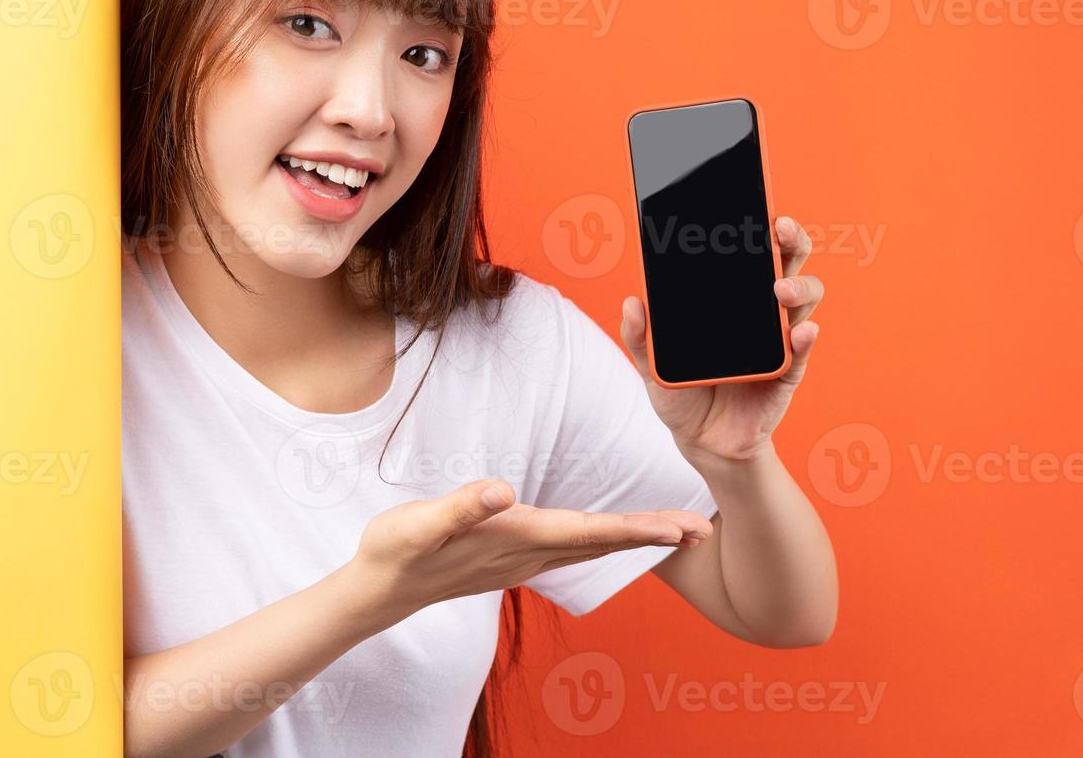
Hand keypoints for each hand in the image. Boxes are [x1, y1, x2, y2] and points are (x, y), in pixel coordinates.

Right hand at [346, 478, 712, 619]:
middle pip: (603, 544)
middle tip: (703, 528)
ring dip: (633, 538)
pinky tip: (608, 535)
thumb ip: (460, 508)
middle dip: (653, 536)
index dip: (635, 528)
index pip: (588, 533)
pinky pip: (572, 549)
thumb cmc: (395, 553)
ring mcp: (521, 561)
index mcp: (514, 539)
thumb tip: (501, 491)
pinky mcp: (511, 558)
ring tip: (674, 530)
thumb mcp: (418, 524)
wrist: (378, 590)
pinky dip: (603, 540)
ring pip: (590, 549)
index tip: (679, 526)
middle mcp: (527, 554)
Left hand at [620, 214, 824, 466]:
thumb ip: (640, 336)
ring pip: (803, 301)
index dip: (758, 227)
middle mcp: (762, 311)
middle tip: (778, 229)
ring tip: (779, 290)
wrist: (702, 441)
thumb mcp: (652, 364)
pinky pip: (801, 352)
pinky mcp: (787, 373)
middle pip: (787, 265)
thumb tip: (631, 303)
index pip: (750, 254)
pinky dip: (805, 338)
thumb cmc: (682, 391)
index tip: (754, 206)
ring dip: (797, 289)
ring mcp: (778, 340)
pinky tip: (800, 331)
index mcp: (732, 299)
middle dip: (790, 241)